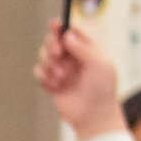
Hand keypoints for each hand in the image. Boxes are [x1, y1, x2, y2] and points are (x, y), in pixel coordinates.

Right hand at [37, 23, 121, 140]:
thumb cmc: (102, 89)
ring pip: (44, 55)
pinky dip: (44, 78)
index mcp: (88, 50)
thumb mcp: (99, 64)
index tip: (55, 24)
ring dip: (49, 64)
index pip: (73, 32)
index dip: (63, 27)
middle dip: (51, 45)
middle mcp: (74, 57)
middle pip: (54, 40)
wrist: (92, 115)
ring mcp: (62, 69)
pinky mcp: (51, 82)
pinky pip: (39, 72)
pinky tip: (55, 87)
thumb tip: (68, 35)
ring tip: (60, 77)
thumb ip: (84, 47)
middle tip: (57, 54)